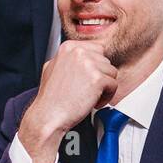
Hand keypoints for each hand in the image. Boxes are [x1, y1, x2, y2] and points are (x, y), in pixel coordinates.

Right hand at [17, 41, 117, 162]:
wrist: (49, 115)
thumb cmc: (51, 97)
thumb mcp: (53, 68)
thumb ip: (69, 58)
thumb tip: (84, 55)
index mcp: (69, 47)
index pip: (97, 49)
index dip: (95, 66)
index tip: (88, 77)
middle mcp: (79, 52)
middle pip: (105, 61)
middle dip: (100, 76)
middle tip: (87, 89)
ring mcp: (89, 64)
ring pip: (112, 72)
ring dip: (104, 87)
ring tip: (89, 96)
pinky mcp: (98, 78)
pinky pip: (114, 85)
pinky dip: (107, 96)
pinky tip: (92, 101)